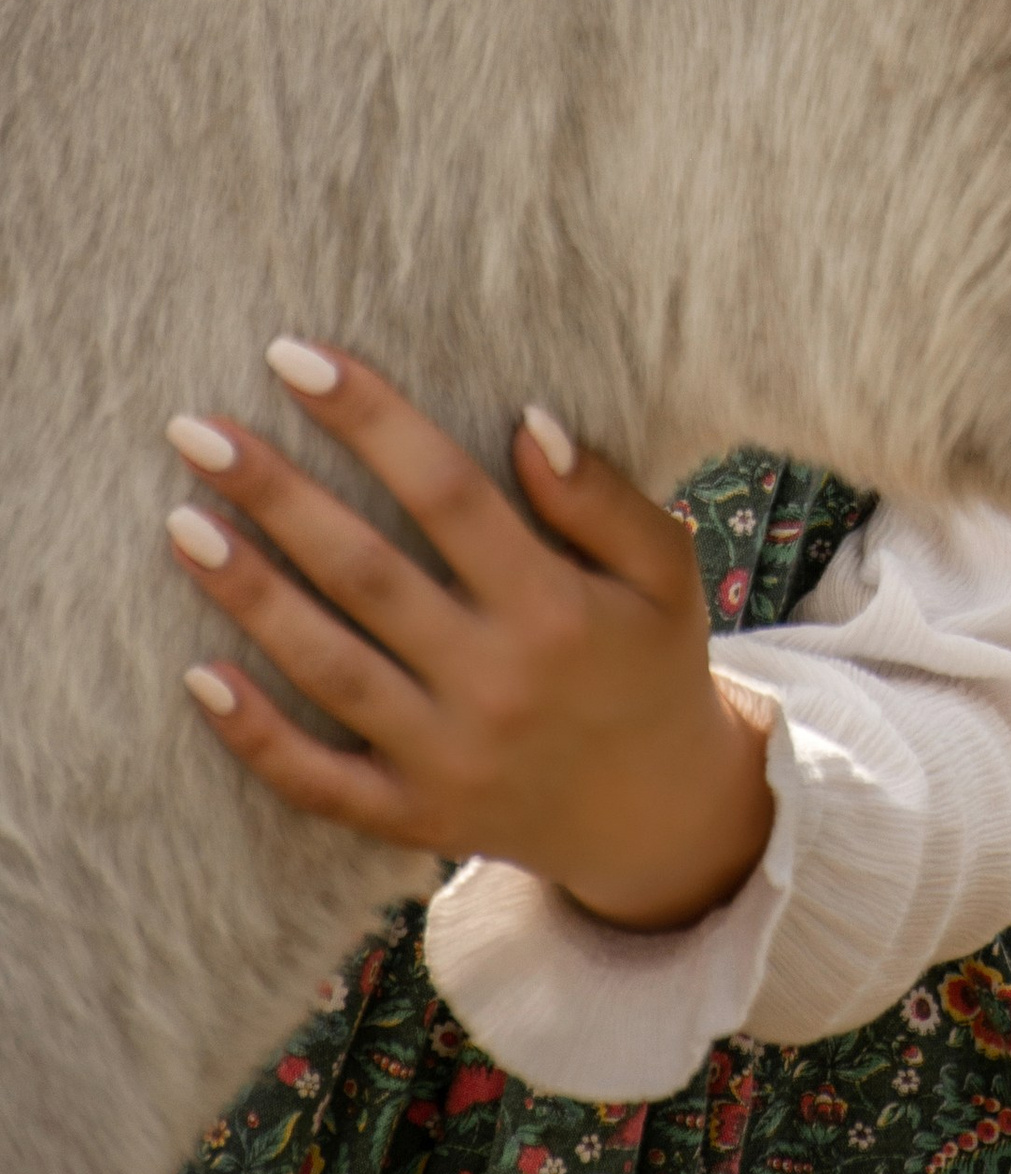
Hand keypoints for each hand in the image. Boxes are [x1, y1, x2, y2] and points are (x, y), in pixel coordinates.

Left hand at [163, 339, 774, 930]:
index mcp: (555, 606)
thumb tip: (527, 421)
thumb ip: (604, 499)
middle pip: (366, 573)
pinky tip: (198, 674)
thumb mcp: (665, 572)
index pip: (448, 494)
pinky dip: (256, 735)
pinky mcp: (414, 814)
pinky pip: (320, 780)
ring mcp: (449, 756)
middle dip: (276, 495)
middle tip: (195, 431)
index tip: (297, 360)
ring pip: (329, 667)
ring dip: (249, 596)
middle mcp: (496, 680)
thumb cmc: (650, 661)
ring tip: (182, 524)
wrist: (657, 812)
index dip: (371, 421)